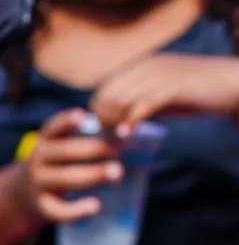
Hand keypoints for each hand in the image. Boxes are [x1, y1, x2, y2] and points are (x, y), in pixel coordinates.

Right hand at [13, 108, 122, 223]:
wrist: (27, 190)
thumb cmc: (60, 161)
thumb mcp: (65, 145)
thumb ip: (88, 137)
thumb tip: (126, 133)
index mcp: (47, 139)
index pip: (54, 127)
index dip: (67, 120)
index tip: (83, 115)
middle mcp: (38, 159)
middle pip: (66, 151)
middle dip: (95, 149)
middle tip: (120, 150)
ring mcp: (37, 182)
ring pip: (65, 178)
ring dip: (93, 174)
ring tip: (117, 173)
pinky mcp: (40, 205)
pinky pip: (56, 209)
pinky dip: (76, 210)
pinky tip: (95, 206)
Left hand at [91, 54, 238, 133]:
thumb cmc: (204, 91)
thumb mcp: (169, 94)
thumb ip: (147, 101)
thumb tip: (124, 121)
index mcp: (145, 64)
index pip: (104, 88)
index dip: (100, 112)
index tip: (108, 133)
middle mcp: (148, 65)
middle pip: (104, 95)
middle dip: (102, 121)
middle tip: (111, 142)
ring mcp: (159, 74)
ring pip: (117, 100)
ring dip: (113, 124)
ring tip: (118, 143)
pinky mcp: (171, 86)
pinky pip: (139, 106)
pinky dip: (130, 122)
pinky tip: (128, 135)